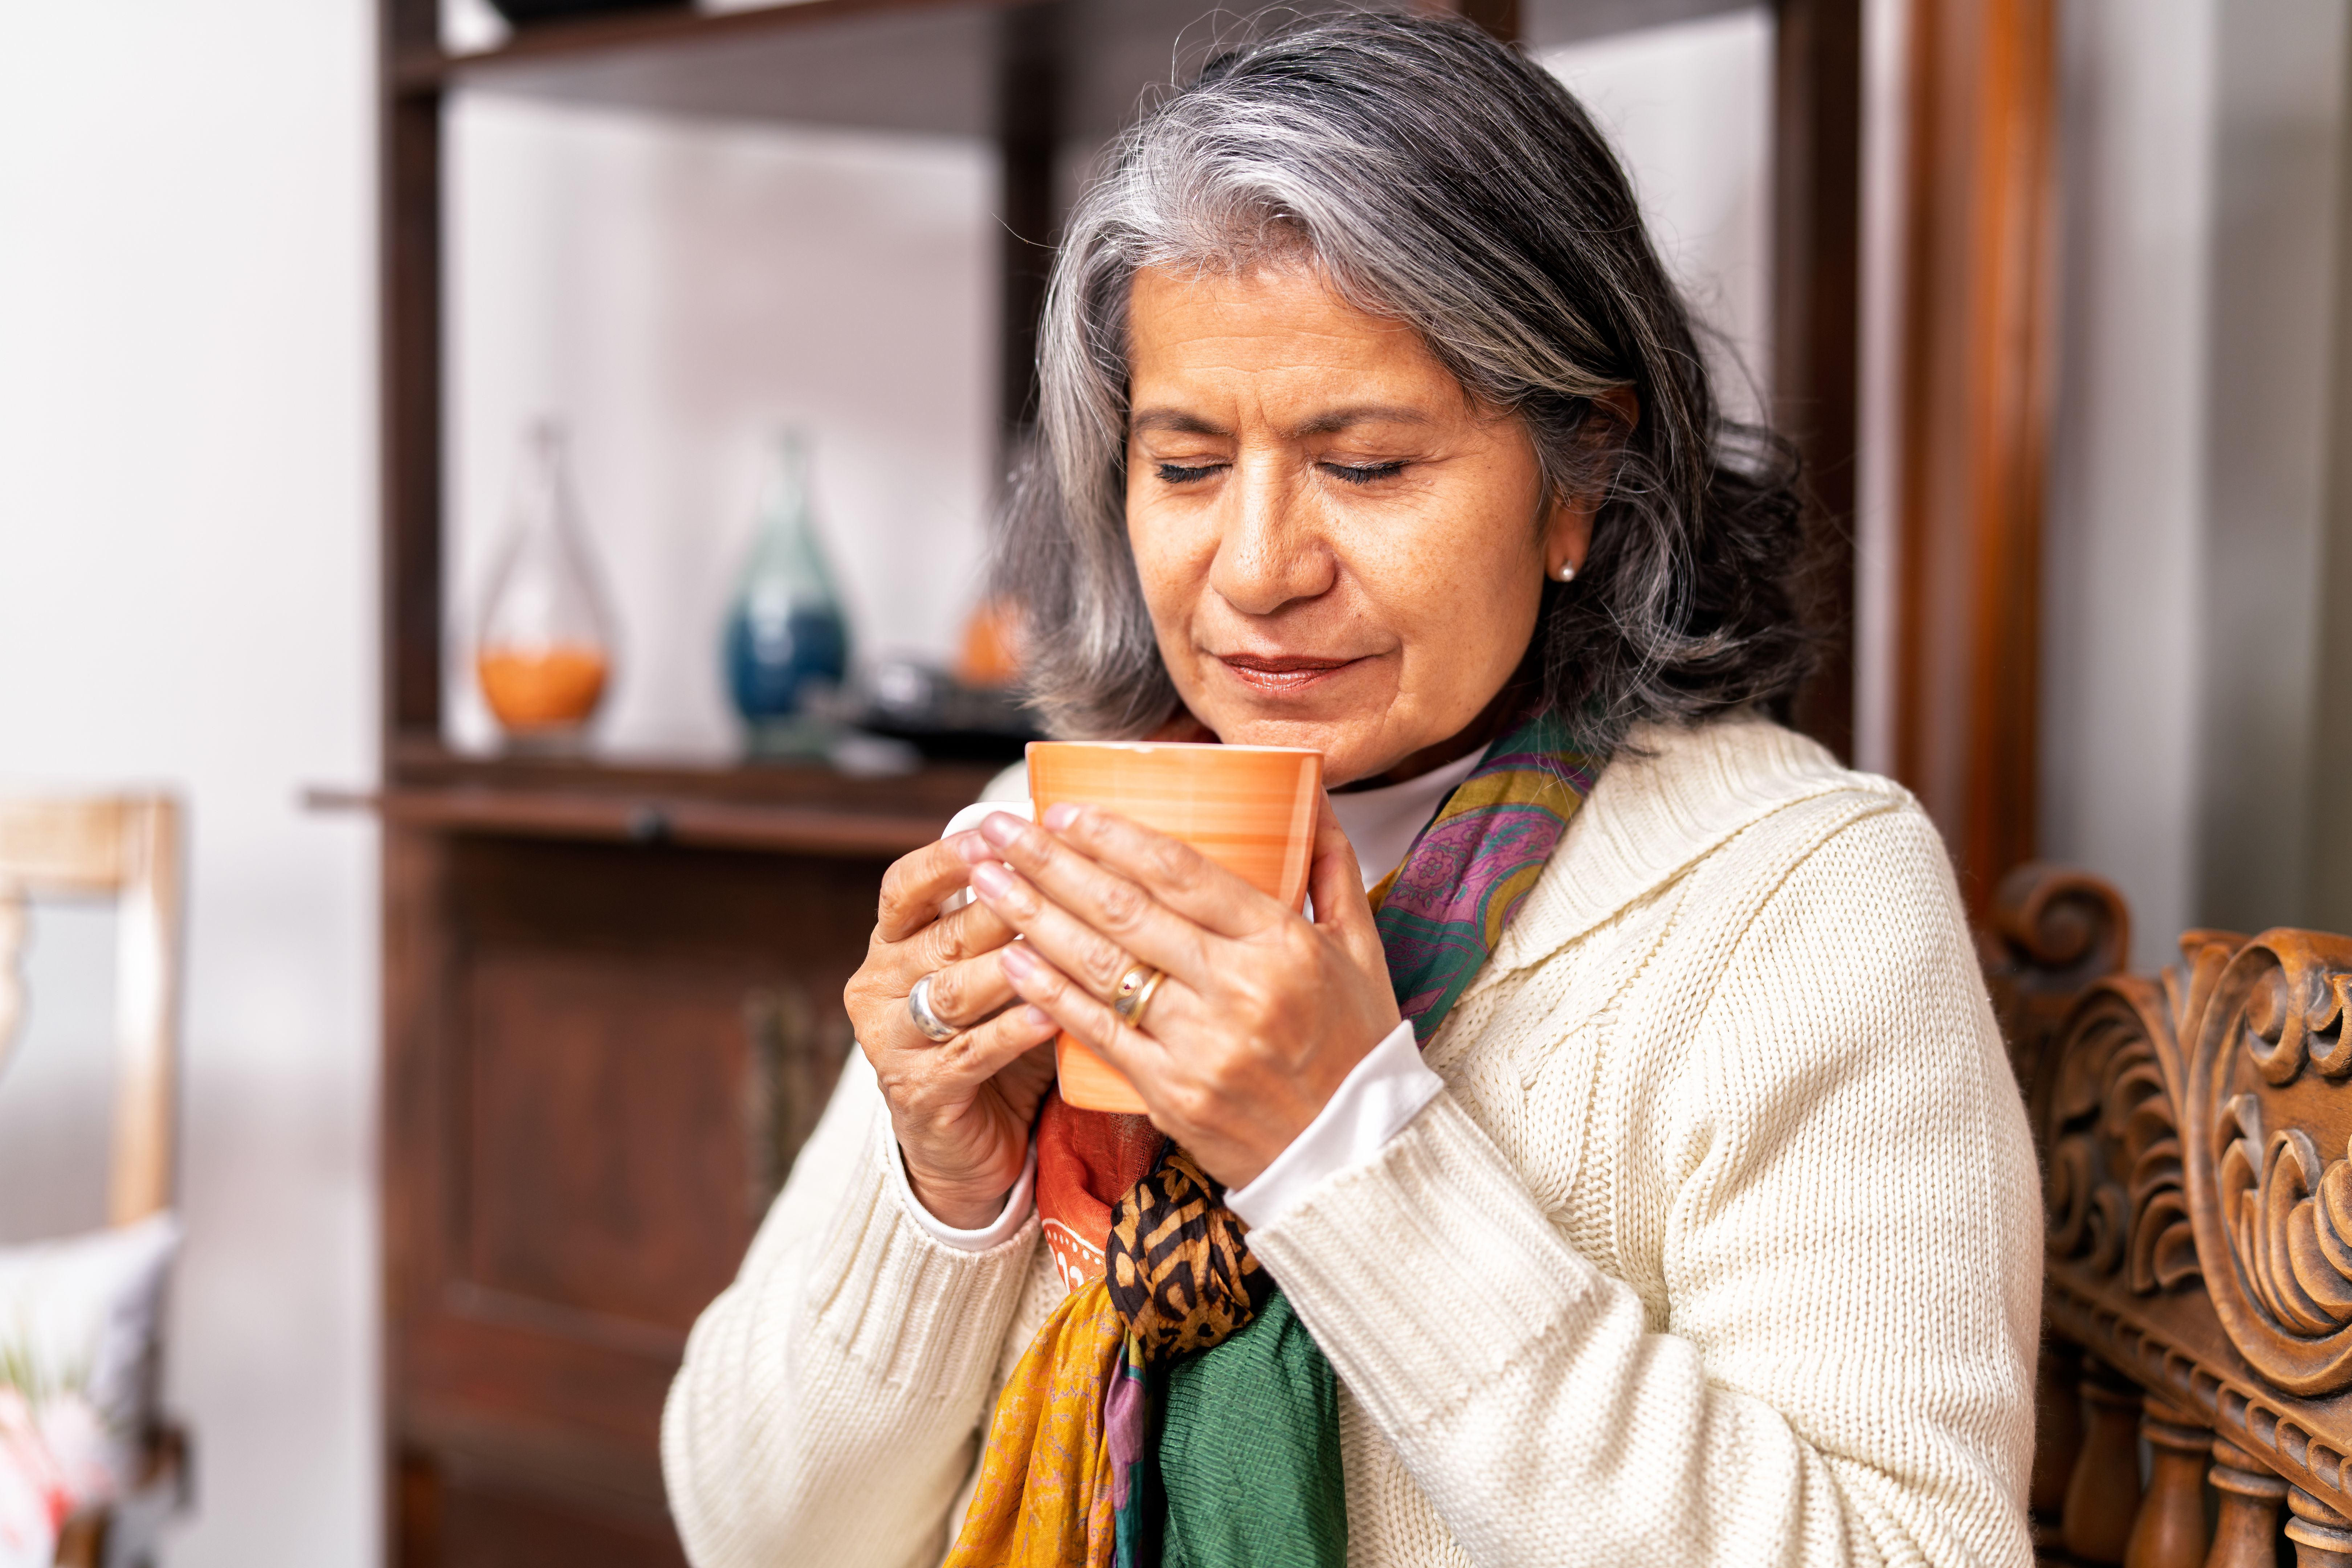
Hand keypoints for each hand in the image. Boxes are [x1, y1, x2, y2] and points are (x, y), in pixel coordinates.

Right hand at [843, 833, 1059, 1228]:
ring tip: (1060, 945)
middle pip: (940, 936)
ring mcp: (890, 1042)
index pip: (903, 887)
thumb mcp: (994, 970)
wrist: (964, 1144)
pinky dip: (1013, 1031)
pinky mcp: (918, 1092)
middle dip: (999, 906)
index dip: (946, 859)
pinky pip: (970, 1054)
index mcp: (891, 944)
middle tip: (1049, 882)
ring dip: (1010, 966)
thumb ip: (1013, 918)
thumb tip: (1073, 848)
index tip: (995, 835)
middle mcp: (878, 986)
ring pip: (952, 993)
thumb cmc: (990, 1035)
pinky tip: (1054, 1013)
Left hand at [956, 797, 1399, 1187]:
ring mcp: (1201, 1046)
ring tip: (984, 880)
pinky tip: (1010, 958)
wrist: (1356, 1155)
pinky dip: (1048, 993)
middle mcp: (1239, 990)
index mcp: (1283, 944)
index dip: (1113, 836)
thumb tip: (1310, 793)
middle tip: (997, 827)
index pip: (1181, 873)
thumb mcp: (1361, 949)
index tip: (1063, 809)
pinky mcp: (1173, 1094)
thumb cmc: (1356, 1043)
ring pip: (1100, 967)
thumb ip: (1330, 867)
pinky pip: (1098, 1032)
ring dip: (1031, 917)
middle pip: (1124, 911)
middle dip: (1049, 862)